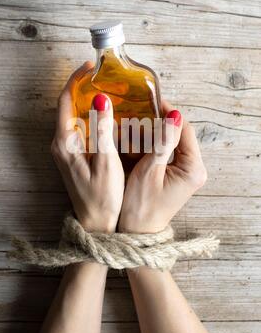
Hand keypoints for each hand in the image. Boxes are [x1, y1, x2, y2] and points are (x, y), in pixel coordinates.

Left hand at [51, 61, 124, 232]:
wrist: (96, 223)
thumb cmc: (103, 198)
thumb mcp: (106, 163)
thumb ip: (102, 130)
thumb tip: (101, 100)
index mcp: (65, 142)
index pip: (65, 100)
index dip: (77, 79)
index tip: (92, 67)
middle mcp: (61, 143)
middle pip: (68, 104)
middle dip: (83, 86)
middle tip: (105, 75)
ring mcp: (66, 148)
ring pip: (74, 114)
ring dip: (87, 99)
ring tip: (109, 88)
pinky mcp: (73, 154)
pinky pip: (79, 126)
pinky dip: (90, 114)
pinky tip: (107, 113)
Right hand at [119, 100, 206, 232]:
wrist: (138, 232)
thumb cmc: (141, 206)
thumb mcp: (149, 171)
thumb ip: (162, 142)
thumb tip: (174, 115)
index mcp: (193, 168)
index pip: (184, 130)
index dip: (169, 114)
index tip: (151, 100)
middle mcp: (194, 169)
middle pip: (180, 134)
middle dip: (161, 122)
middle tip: (141, 110)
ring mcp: (186, 172)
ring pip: (173, 141)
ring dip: (157, 131)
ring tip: (138, 120)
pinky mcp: (177, 175)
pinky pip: (168, 151)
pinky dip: (155, 143)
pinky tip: (140, 138)